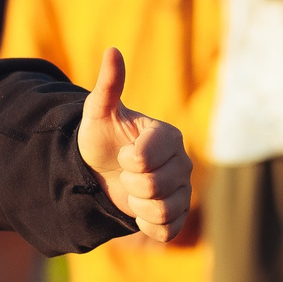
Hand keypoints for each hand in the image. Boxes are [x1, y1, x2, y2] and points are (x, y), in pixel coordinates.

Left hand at [76, 48, 193, 242]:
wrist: (101, 172)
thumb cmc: (102, 139)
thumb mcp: (99, 112)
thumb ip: (108, 85)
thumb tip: (113, 51)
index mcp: (169, 136)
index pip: (149, 158)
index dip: (129, 161)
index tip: (123, 154)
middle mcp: (183, 163)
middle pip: (156, 187)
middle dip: (130, 184)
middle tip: (125, 174)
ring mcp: (183, 190)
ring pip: (164, 210)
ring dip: (138, 206)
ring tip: (132, 192)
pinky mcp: (179, 215)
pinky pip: (168, 230)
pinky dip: (148, 224)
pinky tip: (139, 210)